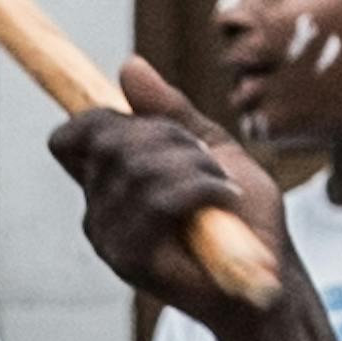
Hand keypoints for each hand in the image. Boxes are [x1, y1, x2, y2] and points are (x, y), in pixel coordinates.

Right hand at [50, 66, 298, 330]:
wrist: (267, 275)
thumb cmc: (240, 216)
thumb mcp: (207, 148)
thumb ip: (168, 112)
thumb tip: (128, 65)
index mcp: (107, 184)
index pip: (74, 135)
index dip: (104, 117)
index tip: (155, 125)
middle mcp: (97, 211)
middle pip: (111, 139)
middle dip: (169, 136)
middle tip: (208, 161)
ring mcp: (109, 238)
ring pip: (138, 166)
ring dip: (193, 165)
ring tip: (222, 186)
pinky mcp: (130, 260)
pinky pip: (158, 199)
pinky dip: (201, 188)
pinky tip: (225, 199)